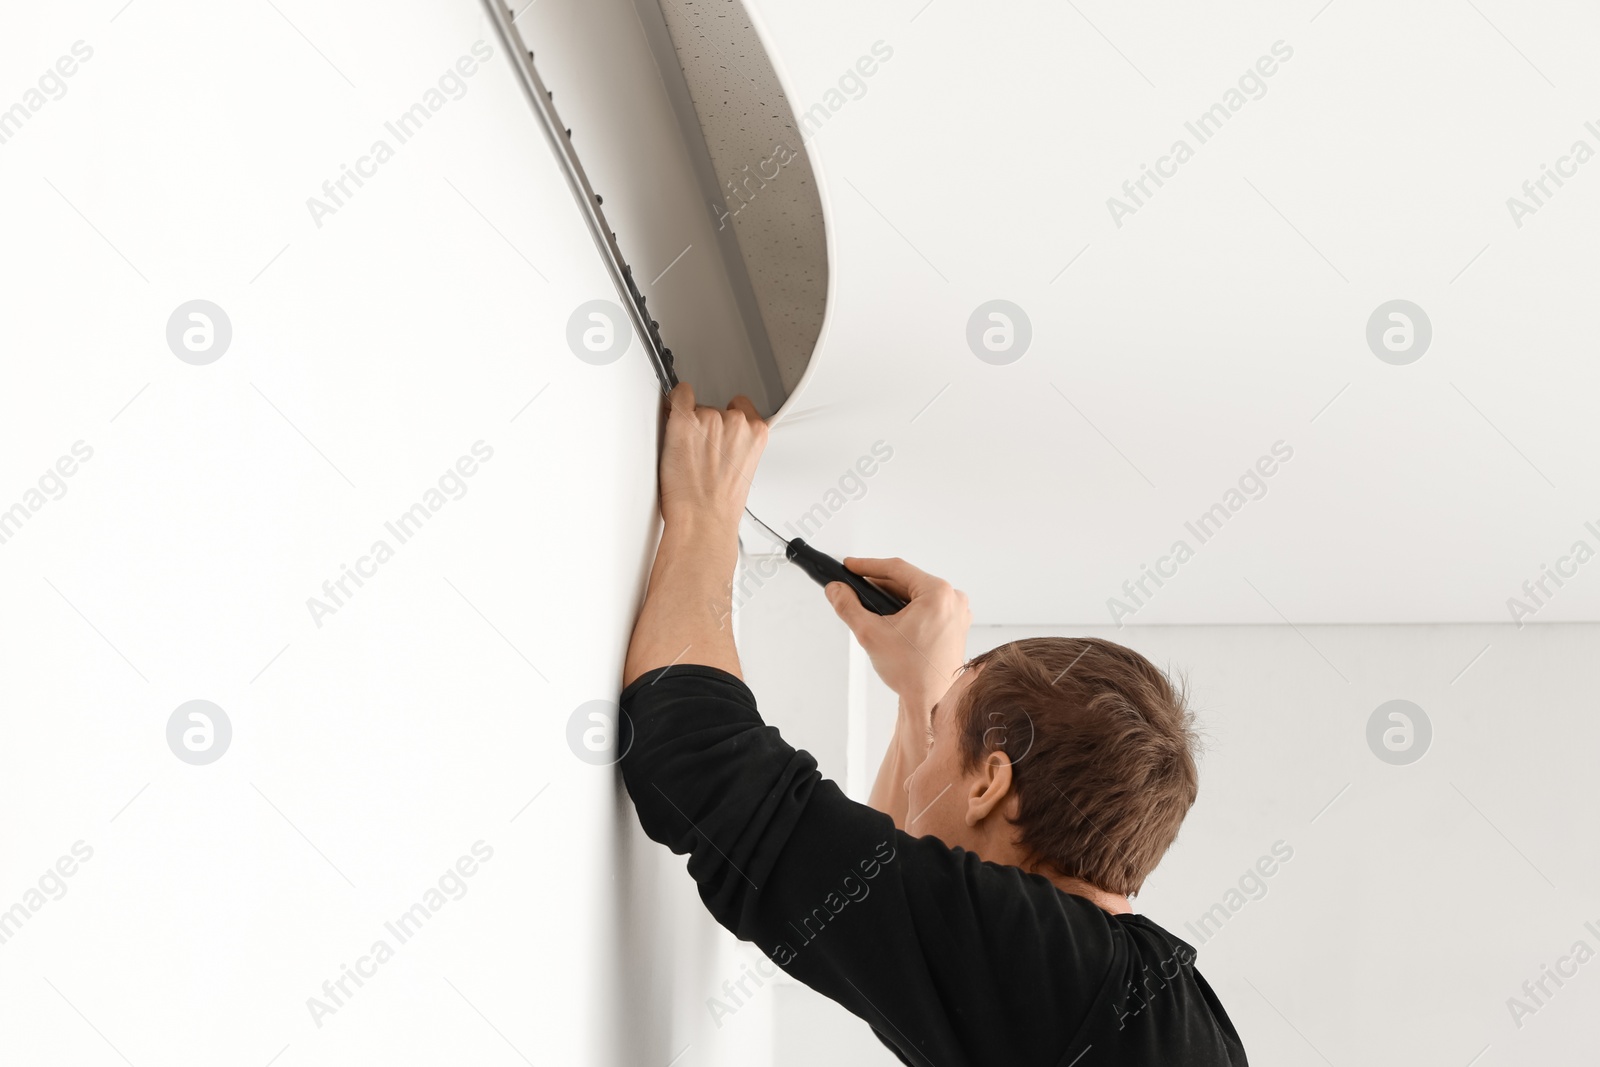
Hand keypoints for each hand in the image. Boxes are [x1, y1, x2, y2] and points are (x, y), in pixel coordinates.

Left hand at [659, 382, 767, 531]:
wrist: (703, 519)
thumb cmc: (721, 505)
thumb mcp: (745, 470)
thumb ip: (739, 445)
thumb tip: (723, 438)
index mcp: (757, 433)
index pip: (741, 407)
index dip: (726, 421)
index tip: (719, 431)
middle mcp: (736, 422)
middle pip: (716, 409)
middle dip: (707, 427)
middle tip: (701, 454)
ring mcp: (709, 420)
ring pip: (696, 409)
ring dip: (690, 425)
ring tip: (688, 455)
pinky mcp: (684, 423)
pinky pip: (678, 397)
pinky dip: (673, 405)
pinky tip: (672, 419)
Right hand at [824, 557, 970, 701]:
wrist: (931, 701)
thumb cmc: (911, 672)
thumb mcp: (870, 633)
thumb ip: (848, 606)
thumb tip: (835, 589)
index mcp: (938, 594)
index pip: (896, 569)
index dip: (868, 566)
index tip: (850, 566)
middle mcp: (953, 599)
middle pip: (907, 582)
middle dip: (879, 585)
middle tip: (854, 586)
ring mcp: (957, 613)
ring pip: (917, 595)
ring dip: (893, 597)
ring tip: (869, 602)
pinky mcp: (955, 625)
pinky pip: (927, 608)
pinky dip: (908, 609)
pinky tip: (890, 617)